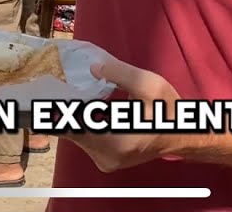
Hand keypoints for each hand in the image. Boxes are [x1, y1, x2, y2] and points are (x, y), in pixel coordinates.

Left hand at [64, 57, 181, 172]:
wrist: (182, 135)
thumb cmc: (167, 109)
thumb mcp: (149, 84)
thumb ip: (120, 74)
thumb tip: (92, 68)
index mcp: (117, 141)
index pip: (74, 127)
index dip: (57, 109)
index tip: (48, 91)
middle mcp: (106, 157)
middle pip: (71, 132)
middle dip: (61, 109)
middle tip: (54, 86)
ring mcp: (105, 161)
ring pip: (76, 137)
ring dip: (70, 116)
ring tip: (64, 94)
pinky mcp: (105, 161)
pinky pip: (84, 140)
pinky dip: (80, 124)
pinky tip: (80, 107)